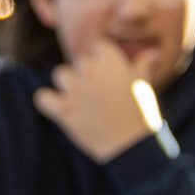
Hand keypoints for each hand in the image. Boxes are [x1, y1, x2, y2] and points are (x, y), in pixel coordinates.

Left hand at [34, 42, 159, 162]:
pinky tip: (58, 107)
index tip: (108, 74)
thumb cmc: (141, 115)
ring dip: (68, 85)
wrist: (132, 147)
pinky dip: (48, 102)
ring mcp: (76, 91)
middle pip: (80, 62)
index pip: (99, 47)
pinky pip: (42, 97)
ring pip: (61, 75)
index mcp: (113, 63)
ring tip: (80, 99)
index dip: (102, 59)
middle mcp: (92, 72)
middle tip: (98, 93)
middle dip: (87, 74)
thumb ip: (143, 66)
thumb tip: (152, 53)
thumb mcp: (144, 87)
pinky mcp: (63, 110)